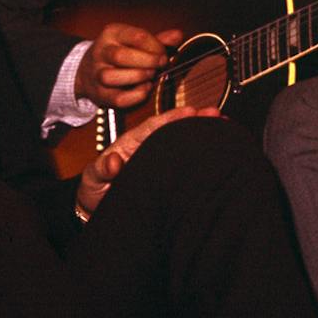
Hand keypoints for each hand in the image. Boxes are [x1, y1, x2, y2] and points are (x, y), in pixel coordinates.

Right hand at [74, 23, 180, 108]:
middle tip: (159, 65)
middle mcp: (101, 52)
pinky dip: (136, 96)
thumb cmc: (122, 53)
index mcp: (112, 34)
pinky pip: (117, 98)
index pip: (137, 36)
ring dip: (138, 77)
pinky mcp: (100, 93)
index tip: (164, 54)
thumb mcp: (137, 41)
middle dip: (147, 62)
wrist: (89, 70)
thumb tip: (178, 35)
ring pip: (112, 77)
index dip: (156, 47)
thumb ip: (158, 40)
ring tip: (150, 76)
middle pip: (120, 56)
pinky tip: (145, 89)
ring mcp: (97, 73)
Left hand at [75, 105, 216, 218]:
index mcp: (131, 144)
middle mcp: (148, 147)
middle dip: (195, 120)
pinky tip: (219, 148)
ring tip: (224, 125)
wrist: (98, 206)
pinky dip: (200, 154)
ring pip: (181, 143)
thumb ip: (101, 169)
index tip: (190, 111)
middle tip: (216, 113)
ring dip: (201, 134)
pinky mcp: (165, 174)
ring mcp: (157, 160)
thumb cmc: (95, 188)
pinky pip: (183, 162)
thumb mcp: (93, 178)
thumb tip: (115, 161)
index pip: (153, 127)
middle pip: (174, 130)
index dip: (172, 118)